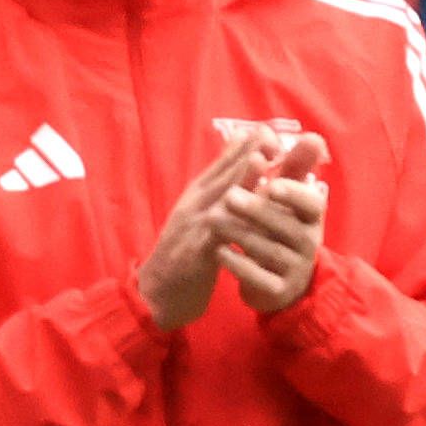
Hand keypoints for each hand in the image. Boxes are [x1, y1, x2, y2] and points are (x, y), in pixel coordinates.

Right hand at [132, 135, 261, 327]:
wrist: (156, 296)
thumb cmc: (184, 257)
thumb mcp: (198, 219)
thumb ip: (216, 194)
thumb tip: (236, 165)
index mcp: (196, 197)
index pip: (221, 166)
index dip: (242, 147)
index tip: (265, 130)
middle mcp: (193, 206)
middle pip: (223, 175)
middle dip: (246, 153)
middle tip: (269, 133)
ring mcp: (193, 227)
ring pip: (221, 198)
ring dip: (240, 178)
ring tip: (261, 160)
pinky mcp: (196, 251)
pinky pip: (217, 234)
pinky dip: (234, 221)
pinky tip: (252, 215)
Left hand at [207, 140, 332, 310]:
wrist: (278, 282)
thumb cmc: (280, 230)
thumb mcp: (289, 200)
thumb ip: (294, 168)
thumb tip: (312, 136)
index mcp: (311, 217)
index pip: (312, 203)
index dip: (294, 194)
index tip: (272, 184)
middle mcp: (308, 243)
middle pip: (285, 226)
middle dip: (257, 210)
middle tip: (229, 197)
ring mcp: (295, 269)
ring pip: (268, 251)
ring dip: (240, 233)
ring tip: (213, 220)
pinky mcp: (279, 290)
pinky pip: (259, 278)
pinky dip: (238, 265)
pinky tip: (219, 253)